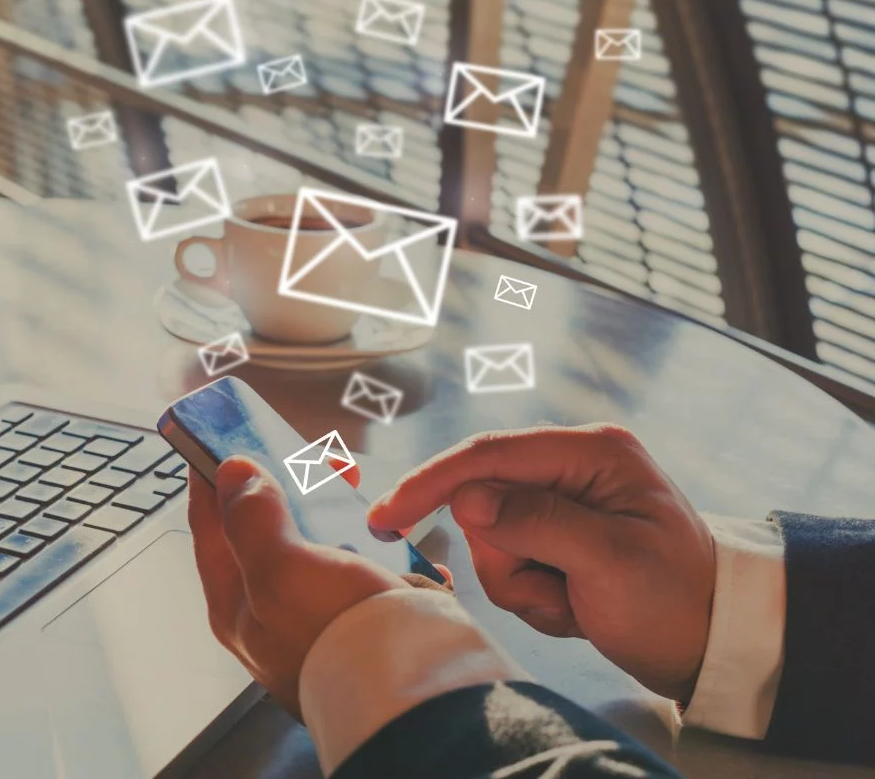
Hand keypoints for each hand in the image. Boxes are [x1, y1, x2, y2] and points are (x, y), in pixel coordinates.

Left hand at [187, 456, 407, 717]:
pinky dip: (381, 545)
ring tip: (359, 488)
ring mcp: (319, 614)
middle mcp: (272, 611)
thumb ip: (251, 519)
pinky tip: (395, 533)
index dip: (213, 477)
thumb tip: (232, 473)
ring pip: (319, 542)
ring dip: (338, 509)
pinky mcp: (365, 615)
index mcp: (237, 604)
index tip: (223, 435)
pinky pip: (367, 566)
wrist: (415, 689)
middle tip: (316, 458)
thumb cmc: (341, 635)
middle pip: (267, 529)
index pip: (210, 525)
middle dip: (290, 485)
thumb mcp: (282, 569)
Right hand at [367, 424, 714, 702]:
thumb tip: (468, 500)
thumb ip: (537, 522)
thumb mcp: (611, 562)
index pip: (488, 456)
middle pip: (483, 503)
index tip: (385, 516)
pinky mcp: (556, 536)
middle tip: (555, 593)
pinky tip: (575, 607)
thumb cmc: (676, 600)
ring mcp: (562, 503)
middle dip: (507, 560)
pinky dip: (533, 595)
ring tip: (573, 604)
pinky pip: (509, 564)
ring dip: (522, 584)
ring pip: (491, 541)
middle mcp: (571, 467)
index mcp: (590, 452)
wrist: (713, 645)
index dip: (431, 484)